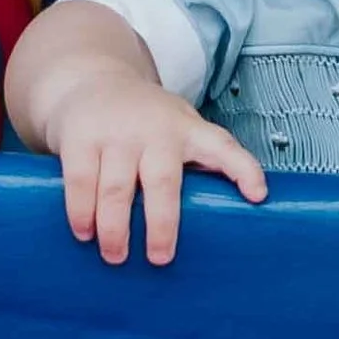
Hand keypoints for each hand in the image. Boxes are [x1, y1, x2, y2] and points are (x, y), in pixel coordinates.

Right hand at [52, 75, 266, 265]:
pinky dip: (82, 212)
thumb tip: (223, 221)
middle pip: (162, 181)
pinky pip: (80, 181)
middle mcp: (154, 130)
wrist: (91, 80)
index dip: (244, 170)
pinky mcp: (81, 138)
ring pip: (116, 189)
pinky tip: (84, 233)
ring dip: (115, 228)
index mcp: (187, 130)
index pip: (223, 147)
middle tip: (160, 258)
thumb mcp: (178, 128)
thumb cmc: (144, 121)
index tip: (258, 196)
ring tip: (116, 257)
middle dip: (162, 224)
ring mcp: (116, 133)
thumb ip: (197, 162)